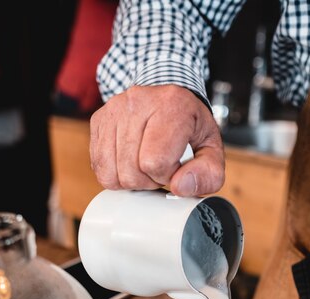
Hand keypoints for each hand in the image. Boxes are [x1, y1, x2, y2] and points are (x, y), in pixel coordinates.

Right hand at [90, 85, 224, 195]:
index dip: (166, 176)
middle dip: (147, 180)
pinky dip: (114, 173)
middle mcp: (138, 101)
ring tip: (144, 164)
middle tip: (159, 167)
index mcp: (172, 105)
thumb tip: (179, 187)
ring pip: (111, 172)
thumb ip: (207, 174)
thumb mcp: (211, 150)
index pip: (155, 162)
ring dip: (130, 179)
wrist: (170, 100)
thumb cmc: (190, 128)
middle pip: (131, 171)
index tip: (174, 166)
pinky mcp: (98, 119)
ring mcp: (114, 109)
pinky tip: (130, 161)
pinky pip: (99, 165)